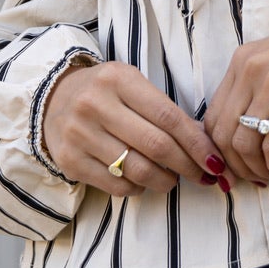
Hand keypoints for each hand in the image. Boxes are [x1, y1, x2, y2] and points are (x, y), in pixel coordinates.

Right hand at [42, 59, 229, 196]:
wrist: (53, 99)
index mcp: (118, 79)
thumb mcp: (133, 86)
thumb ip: (165, 111)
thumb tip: (206, 146)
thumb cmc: (106, 94)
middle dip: (188, 166)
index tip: (215, 161)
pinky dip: (139, 188)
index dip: (197, 144)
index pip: (169, 117)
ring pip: (139, 170)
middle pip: (157, 146)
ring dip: (166, 181)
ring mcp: (80, 134)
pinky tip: (143, 180)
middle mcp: (95, 105)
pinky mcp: (70, 161)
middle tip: (204, 176)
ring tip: (172, 179)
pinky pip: (118, 185)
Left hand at [205, 0, 268, 186]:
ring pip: (244, 145)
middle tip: (254, 179)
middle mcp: (252, 68)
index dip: (217, 149)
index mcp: (244, 58)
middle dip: (235, 166)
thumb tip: (245, 128)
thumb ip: (259, 85)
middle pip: (223, 134)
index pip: (212, 115)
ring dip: (256, 170)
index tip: (235, 166)